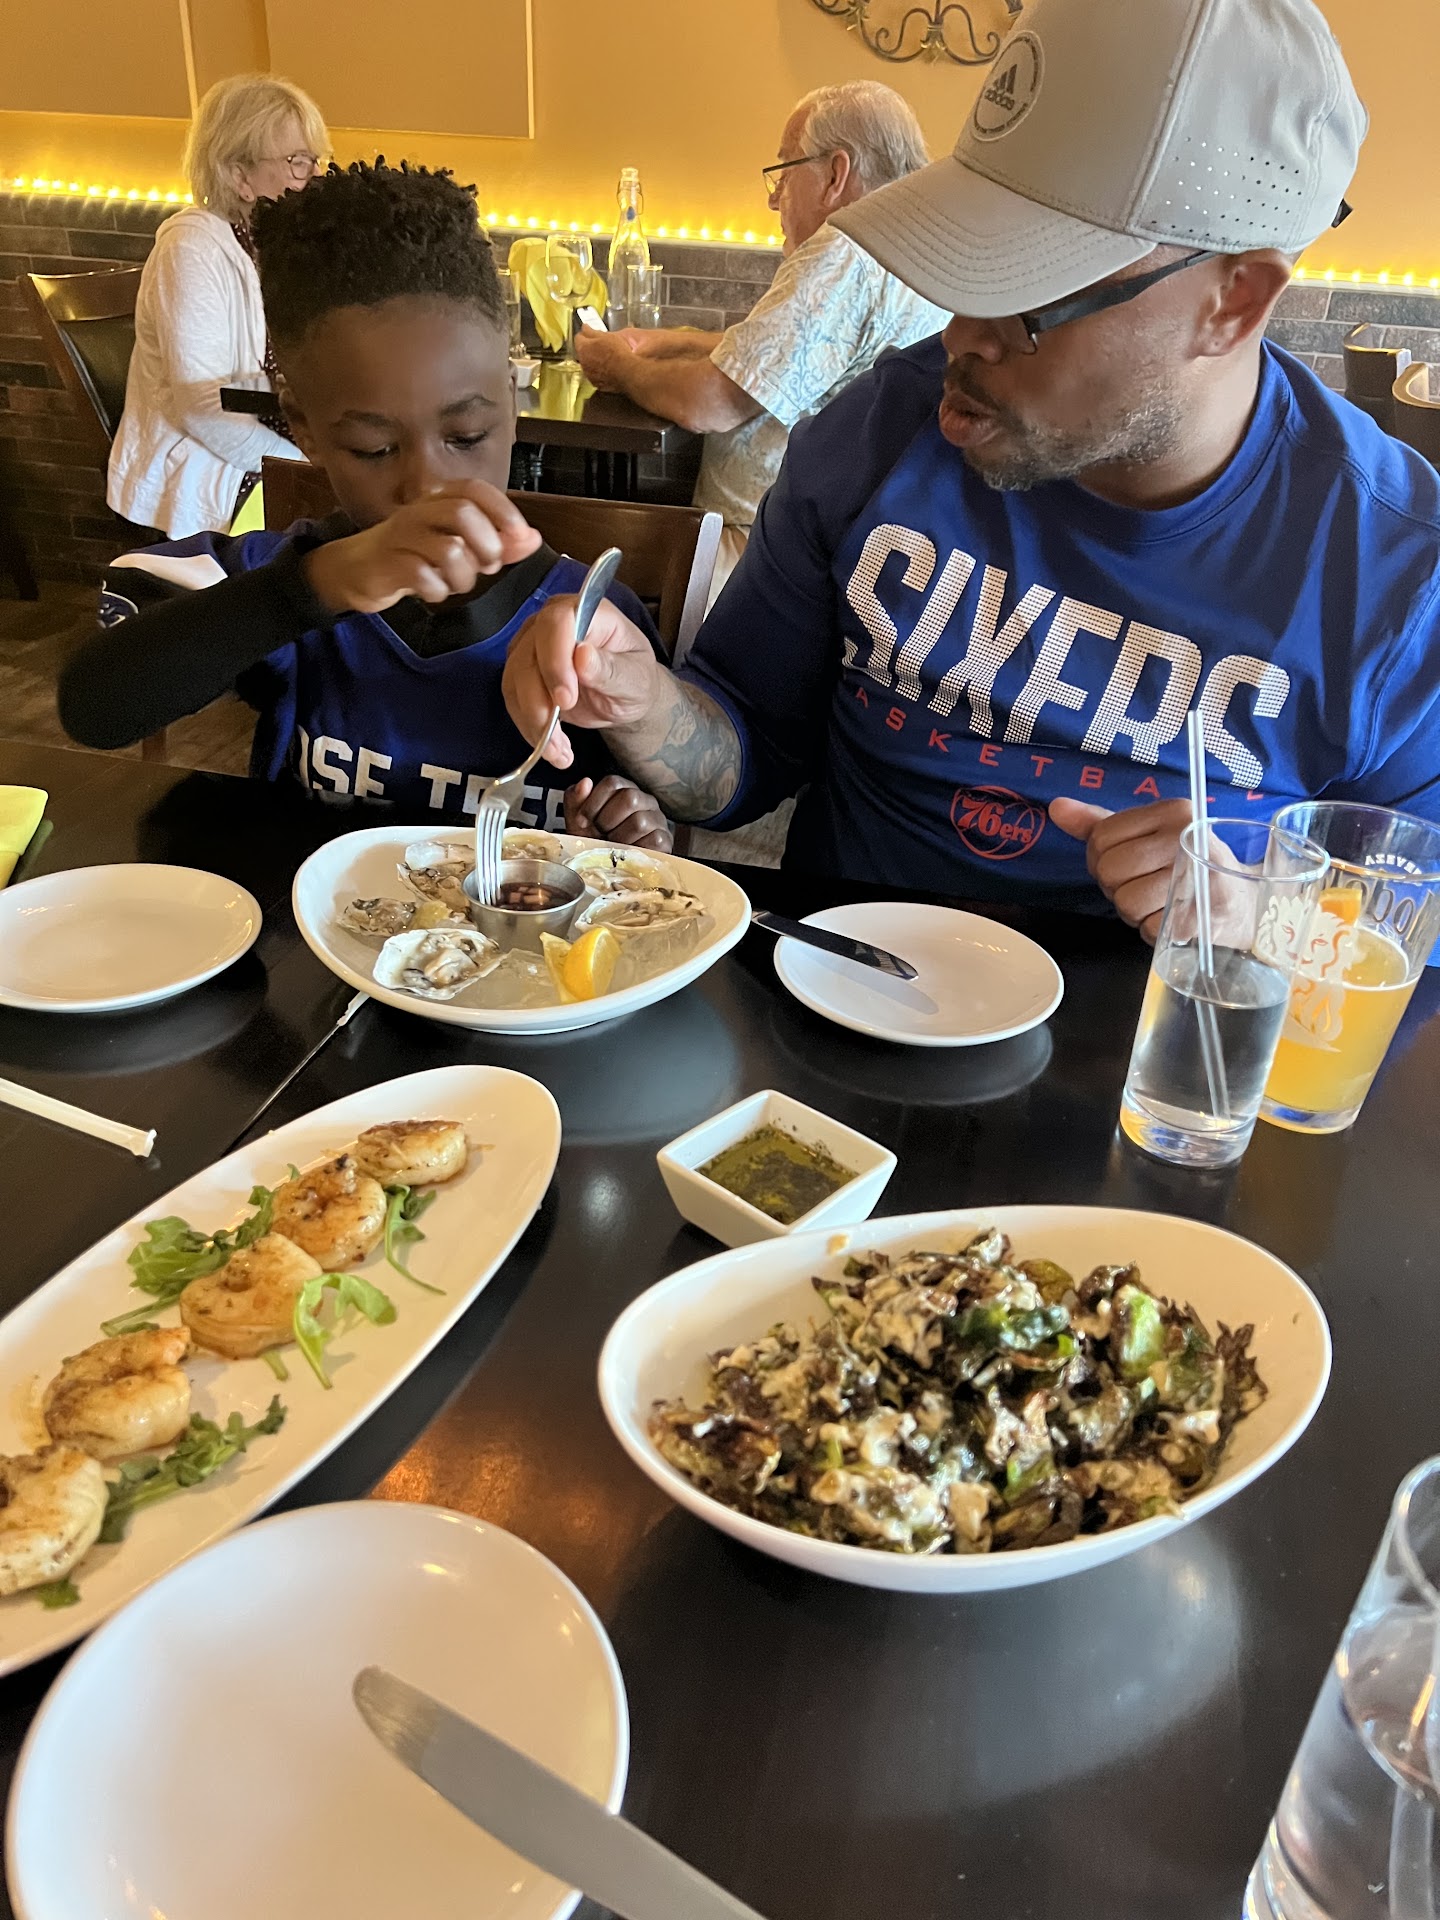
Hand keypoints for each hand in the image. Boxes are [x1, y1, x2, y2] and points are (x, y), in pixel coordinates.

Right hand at [304, 483, 540, 614]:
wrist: (356, 570)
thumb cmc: (414, 556)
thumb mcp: (459, 546)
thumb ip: (497, 543)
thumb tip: (532, 538)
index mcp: (438, 500)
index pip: (475, 489)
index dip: (502, 510)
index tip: (518, 536)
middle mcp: (419, 511)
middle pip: (463, 514)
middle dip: (486, 546)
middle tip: (487, 567)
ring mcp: (400, 536)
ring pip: (447, 549)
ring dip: (463, 576)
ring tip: (456, 583)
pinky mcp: (387, 563)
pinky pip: (422, 576)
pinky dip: (436, 591)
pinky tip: (432, 592)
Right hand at [503, 594, 662, 771]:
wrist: (624, 696)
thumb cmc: (635, 680)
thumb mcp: (635, 679)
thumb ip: (610, 668)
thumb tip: (582, 655)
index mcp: (587, 611)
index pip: (557, 622)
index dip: (555, 660)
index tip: (565, 699)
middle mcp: (553, 622)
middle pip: (528, 655)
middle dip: (539, 701)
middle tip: (559, 738)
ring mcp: (533, 645)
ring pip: (515, 681)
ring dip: (533, 722)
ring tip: (560, 753)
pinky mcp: (522, 672)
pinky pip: (513, 699)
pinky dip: (529, 727)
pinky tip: (551, 748)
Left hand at [564, 775, 671, 850]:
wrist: (605, 871)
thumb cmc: (593, 841)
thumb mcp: (578, 821)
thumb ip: (575, 799)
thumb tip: (585, 783)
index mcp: (624, 790)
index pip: (613, 783)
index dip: (593, 802)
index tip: (583, 820)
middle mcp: (645, 801)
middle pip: (629, 798)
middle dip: (607, 820)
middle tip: (600, 833)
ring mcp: (657, 820)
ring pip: (640, 821)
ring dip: (619, 838)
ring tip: (612, 845)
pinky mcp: (664, 840)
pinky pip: (653, 840)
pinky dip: (634, 849)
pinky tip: (625, 853)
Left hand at [574, 328, 631, 388]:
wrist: (626, 372)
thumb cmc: (617, 352)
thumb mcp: (605, 335)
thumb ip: (591, 331)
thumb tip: (585, 327)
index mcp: (583, 348)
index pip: (578, 337)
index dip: (586, 334)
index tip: (592, 333)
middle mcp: (582, 362)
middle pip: (582, 352)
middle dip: (589, 348)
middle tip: (601, 346)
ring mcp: (588, 374)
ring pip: (587, 364)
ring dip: (593, 361)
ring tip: (606, 358)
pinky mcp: (595, 383)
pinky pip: (594, 374)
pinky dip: (598, 371)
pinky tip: (608, 368)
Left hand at [1049, 796, 1192, 943]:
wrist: (1243, 905)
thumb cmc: (1186, 867)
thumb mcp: (1147, 837)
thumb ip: (1100, 824)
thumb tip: (1057, 808)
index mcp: (1173, 812)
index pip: (1101, 837)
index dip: (1100, 859)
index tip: (1125, 866)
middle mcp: (1187, 838)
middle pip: (1110, 871)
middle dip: (1117, 888)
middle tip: (1142, 887)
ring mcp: (1199, 877)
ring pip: (1126, 902)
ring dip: (1135, 912)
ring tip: (1158, 903)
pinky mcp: (1203, 916)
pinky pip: (1149, 928)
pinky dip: (1154, 930)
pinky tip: (1173, 919)